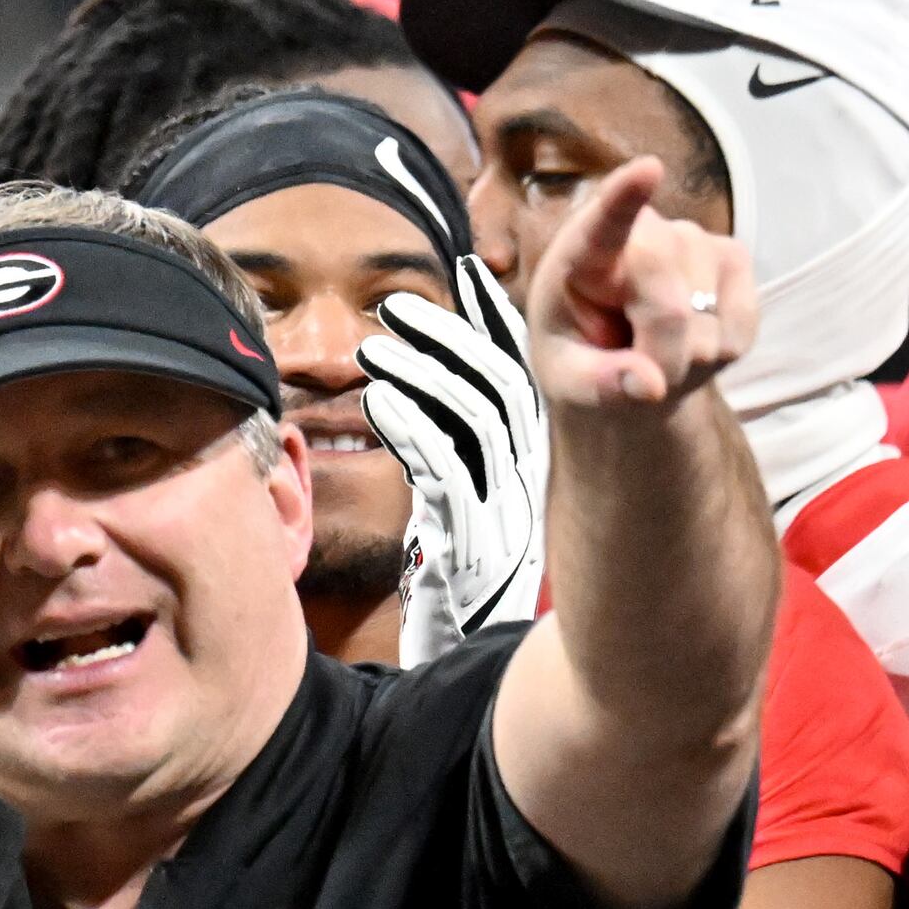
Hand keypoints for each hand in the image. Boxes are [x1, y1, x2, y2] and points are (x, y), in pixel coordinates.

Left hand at [356, 262, 547, 656]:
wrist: (477, 640)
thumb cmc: (464, 563)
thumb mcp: (469, 487)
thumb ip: (460, 433)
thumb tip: (430, 370)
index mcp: (536, 452)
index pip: (521, 368)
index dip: (494, 317)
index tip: (469, 269)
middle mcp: (530, 470)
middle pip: (499, 384)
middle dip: (448, 335)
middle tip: (396, 303)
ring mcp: (506, 502)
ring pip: (470, 419)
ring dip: (418, 376)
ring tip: (371, 349)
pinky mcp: (473, 534)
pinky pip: (444, 469)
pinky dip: (409, 429)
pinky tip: (376, 404)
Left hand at [523, 158, 753, 410]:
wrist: (627, 363)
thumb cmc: (582, 361)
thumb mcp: (569, 382)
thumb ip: (600, 384)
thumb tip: (651, 386)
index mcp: (581, 254)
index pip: (603, 224)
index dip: (625, 198)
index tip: (647, 169)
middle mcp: (642, 233)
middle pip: (667, 302)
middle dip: (656, 352)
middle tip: (633, 367)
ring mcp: (693, 240)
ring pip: (705, 321)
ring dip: (685, 358)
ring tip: (657, 350)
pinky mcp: (734, 260)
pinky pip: (740, 329)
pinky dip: (719, 356)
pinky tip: (692, 342)